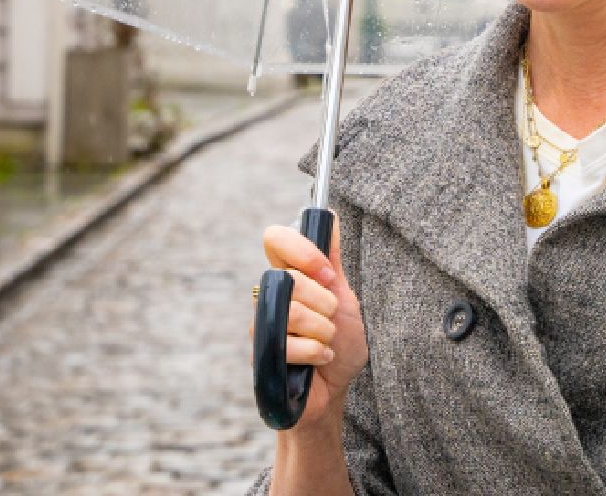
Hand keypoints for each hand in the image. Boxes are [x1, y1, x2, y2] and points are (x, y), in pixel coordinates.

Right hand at [259, 216, 367, 431]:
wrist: (335, 389)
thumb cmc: (340, 343)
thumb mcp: (344, 297)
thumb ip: (333, 260)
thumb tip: (332, 217)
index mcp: (288, 275)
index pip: (275, 238)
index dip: (302, 252)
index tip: (328, 274)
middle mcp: (269, 295)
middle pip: (293, 280)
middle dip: (325, 304)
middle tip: (331, 320)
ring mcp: (262, 324)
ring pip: (294, 312)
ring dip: (324, 331)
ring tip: (326, 343)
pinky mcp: (261, 353)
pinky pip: (292, 344)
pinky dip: (317, 353)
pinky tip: (318, 360)